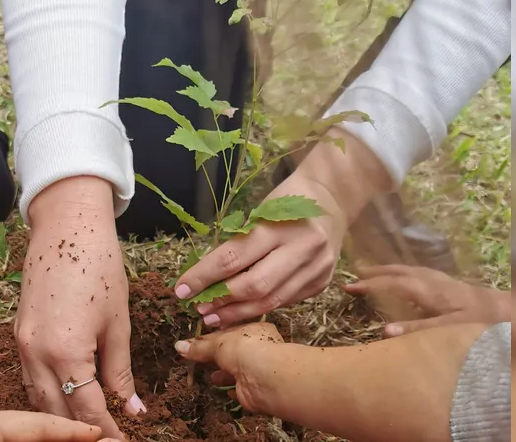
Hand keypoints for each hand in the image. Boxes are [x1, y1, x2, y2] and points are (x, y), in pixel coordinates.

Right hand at [14, 177, 143, 439]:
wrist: (66, 226)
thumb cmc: (99, 267)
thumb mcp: (117, 322)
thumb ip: (119, 369)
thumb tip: (130, 406)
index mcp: (65, 352)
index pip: (86, 410)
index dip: (106, 431)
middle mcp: (36, 353)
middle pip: (56, 412)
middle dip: (79, 432)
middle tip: (104, 441)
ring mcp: (22, 343)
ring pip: (37, 397)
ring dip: (59, 417)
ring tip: (84, 430)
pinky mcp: (18, 333)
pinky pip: (30, 377)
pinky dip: (47, 395)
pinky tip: (64, 400)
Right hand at [174, 323, 284, 414]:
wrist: (265, 378)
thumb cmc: (244, 349)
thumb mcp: (218, 343)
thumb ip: (199, 347)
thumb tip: (177, 346)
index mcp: (253, 331)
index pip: (228, 333)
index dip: (211, 338)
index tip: (194, 343)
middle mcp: (257, 349)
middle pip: (232, 352)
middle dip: (216, 357)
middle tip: (196, 360)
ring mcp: (257, 370)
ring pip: (236, 371)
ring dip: (222, 373)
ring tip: (209, 375)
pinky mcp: (254, 390)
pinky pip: (239, 388)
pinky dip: (230, 388)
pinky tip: (220, 388)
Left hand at [175, 171, 346, 327]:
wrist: (333, 198)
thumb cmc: (287, 200)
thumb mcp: (260, 211)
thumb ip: (239, 243)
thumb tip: (204, 277)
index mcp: (280, 225)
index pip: (234, 257)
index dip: (204, 276)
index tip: (182, 289)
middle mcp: (302, 248)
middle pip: (255, 286)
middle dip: (222, 301)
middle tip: (198, 308)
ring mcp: (316, 268)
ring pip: (272, 301)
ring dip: (238, 313)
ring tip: (213, 318)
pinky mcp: (322, 283)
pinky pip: (286, 301)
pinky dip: (260, 308)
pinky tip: (241, 312)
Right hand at [344, 265, 510, 336]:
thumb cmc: (484, 321)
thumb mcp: (450, 327)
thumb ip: (417, 329)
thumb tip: (384, 331)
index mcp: (429, 290)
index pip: (392, 285)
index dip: (369, 285)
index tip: (349, 286)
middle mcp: (434, 281)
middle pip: (400, 272)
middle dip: (376, 273)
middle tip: (355, 273)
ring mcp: (445, 281)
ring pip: (411, 270)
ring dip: (391, 270)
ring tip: (375, 271)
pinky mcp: (453, 284)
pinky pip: (421, 273)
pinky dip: (407, 272)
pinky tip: (409, 278)